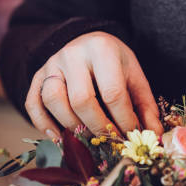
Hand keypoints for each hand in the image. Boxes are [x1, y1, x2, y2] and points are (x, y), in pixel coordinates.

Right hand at [25, 31, 162, 137]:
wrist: (87, 43)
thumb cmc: (114, 64)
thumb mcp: (134, 77)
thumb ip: (144, 105)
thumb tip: (152, 135)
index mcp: (102, 49)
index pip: (112, 93)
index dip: (123, 121)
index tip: (130, 137)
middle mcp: (73, 54)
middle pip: (81, 100)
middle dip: (98, 127)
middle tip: (110, 141)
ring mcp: (51, 65)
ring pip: (54, 101)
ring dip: (71, 126)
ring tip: (87, 139)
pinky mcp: (36, 77)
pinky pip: (33, 103)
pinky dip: (43, 124)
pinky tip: (58, 137)